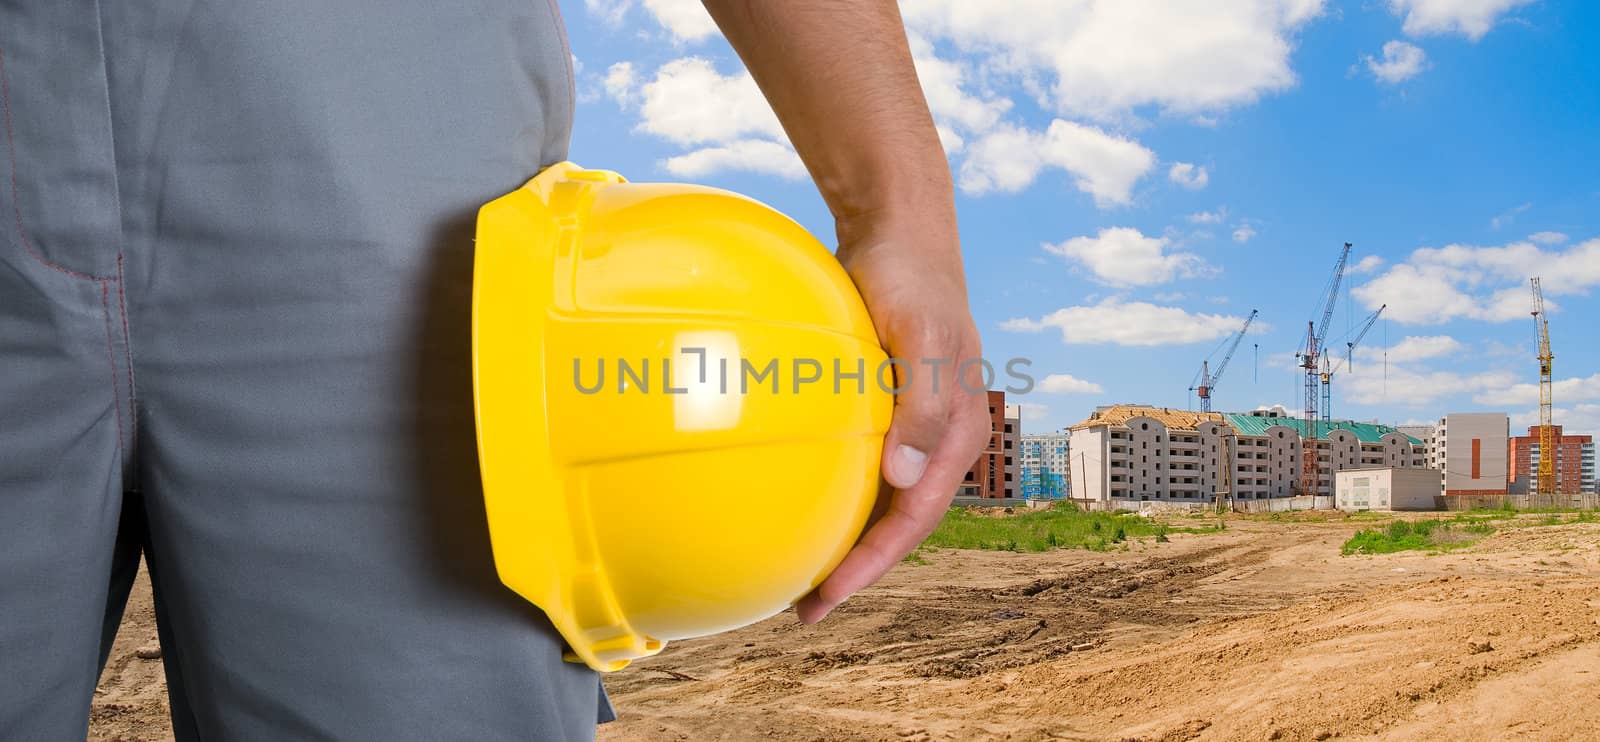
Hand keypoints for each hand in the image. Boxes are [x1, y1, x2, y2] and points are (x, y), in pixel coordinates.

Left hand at [793, 205, 990, 623]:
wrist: (900, 232)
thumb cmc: (911, 279)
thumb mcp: (920, 335)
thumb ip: (922, 406)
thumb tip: (904, 480)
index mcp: (956, 435)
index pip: (914, 519)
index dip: (872, 565)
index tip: (827, 598)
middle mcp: (939, 440)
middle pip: (899, 524)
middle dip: (856, 571)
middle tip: (805, 608)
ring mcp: (913, 426)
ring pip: (881, 500)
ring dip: (847, 539)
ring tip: (800, 574)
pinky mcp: (887, 409)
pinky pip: (861, 465)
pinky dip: (836, 494)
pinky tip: (799, 502)